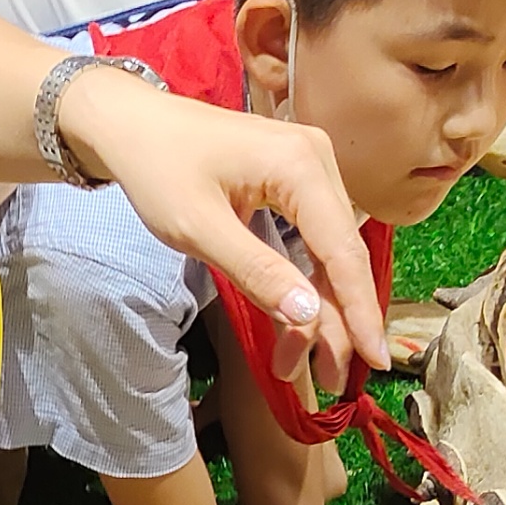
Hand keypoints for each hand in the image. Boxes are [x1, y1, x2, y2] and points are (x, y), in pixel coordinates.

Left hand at [57, 77, 386, 401]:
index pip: (342, 251)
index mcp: (301, 165)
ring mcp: (310, 167)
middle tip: (331, 381)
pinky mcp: (295, 179)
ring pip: (328, 252)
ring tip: (303, 364)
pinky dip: (303, 282)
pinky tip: (296, 323)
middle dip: (337, 321)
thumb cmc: (157, 167)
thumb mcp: (200, 229)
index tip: (376, 360)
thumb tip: (312, 317)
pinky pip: (312, 238)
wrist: (130, 123)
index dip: (360, 310)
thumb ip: (258, 272)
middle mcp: (318, 160)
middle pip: (341, 255)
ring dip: (319, 308)